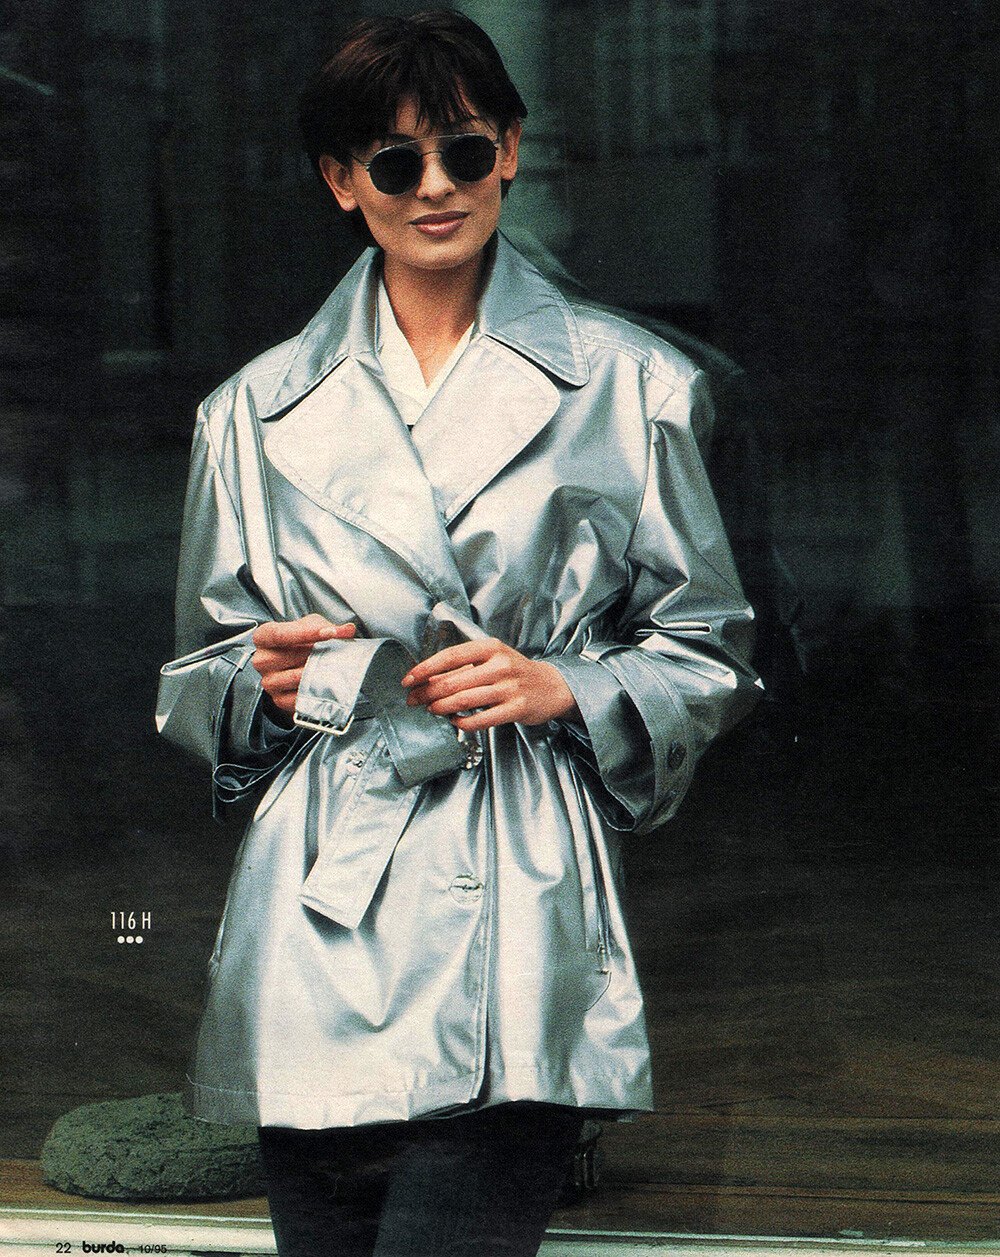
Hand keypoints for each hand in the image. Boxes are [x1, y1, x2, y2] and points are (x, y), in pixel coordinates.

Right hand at [252, 614, 355, 716]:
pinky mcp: (279, 700)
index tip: (330, 632)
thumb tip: (347, 630)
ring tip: (334, 666)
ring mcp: (268, 682)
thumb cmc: (299, 643)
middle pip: (290, 656)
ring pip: (297, 677)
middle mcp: (261, 660)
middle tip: (336, 651)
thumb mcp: (311, 627)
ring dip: (319, 672)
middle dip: (316, 653)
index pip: (280, 634)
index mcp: (263, 637)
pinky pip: (301, 696)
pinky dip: (317, 690)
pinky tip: (327, 683)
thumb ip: (327, 626)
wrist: (295, 667)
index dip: (306, 633)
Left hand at [401, 638, 578, 732]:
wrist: (551, 686)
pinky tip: (455, 721)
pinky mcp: (516, 708)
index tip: (408, 680)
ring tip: (431, 710)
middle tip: (413, 700)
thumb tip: (427, 680)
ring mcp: (509, 687)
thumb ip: (462, 668)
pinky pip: (482, 719)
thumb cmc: (514, 672)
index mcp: (490, 647)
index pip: (450, 656)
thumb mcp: (491, 660)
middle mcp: (500, 665)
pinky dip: (463, 722)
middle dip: (427, 693)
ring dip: (441, 708)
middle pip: (453, 681)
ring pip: (464, 700)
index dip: (425, 669)